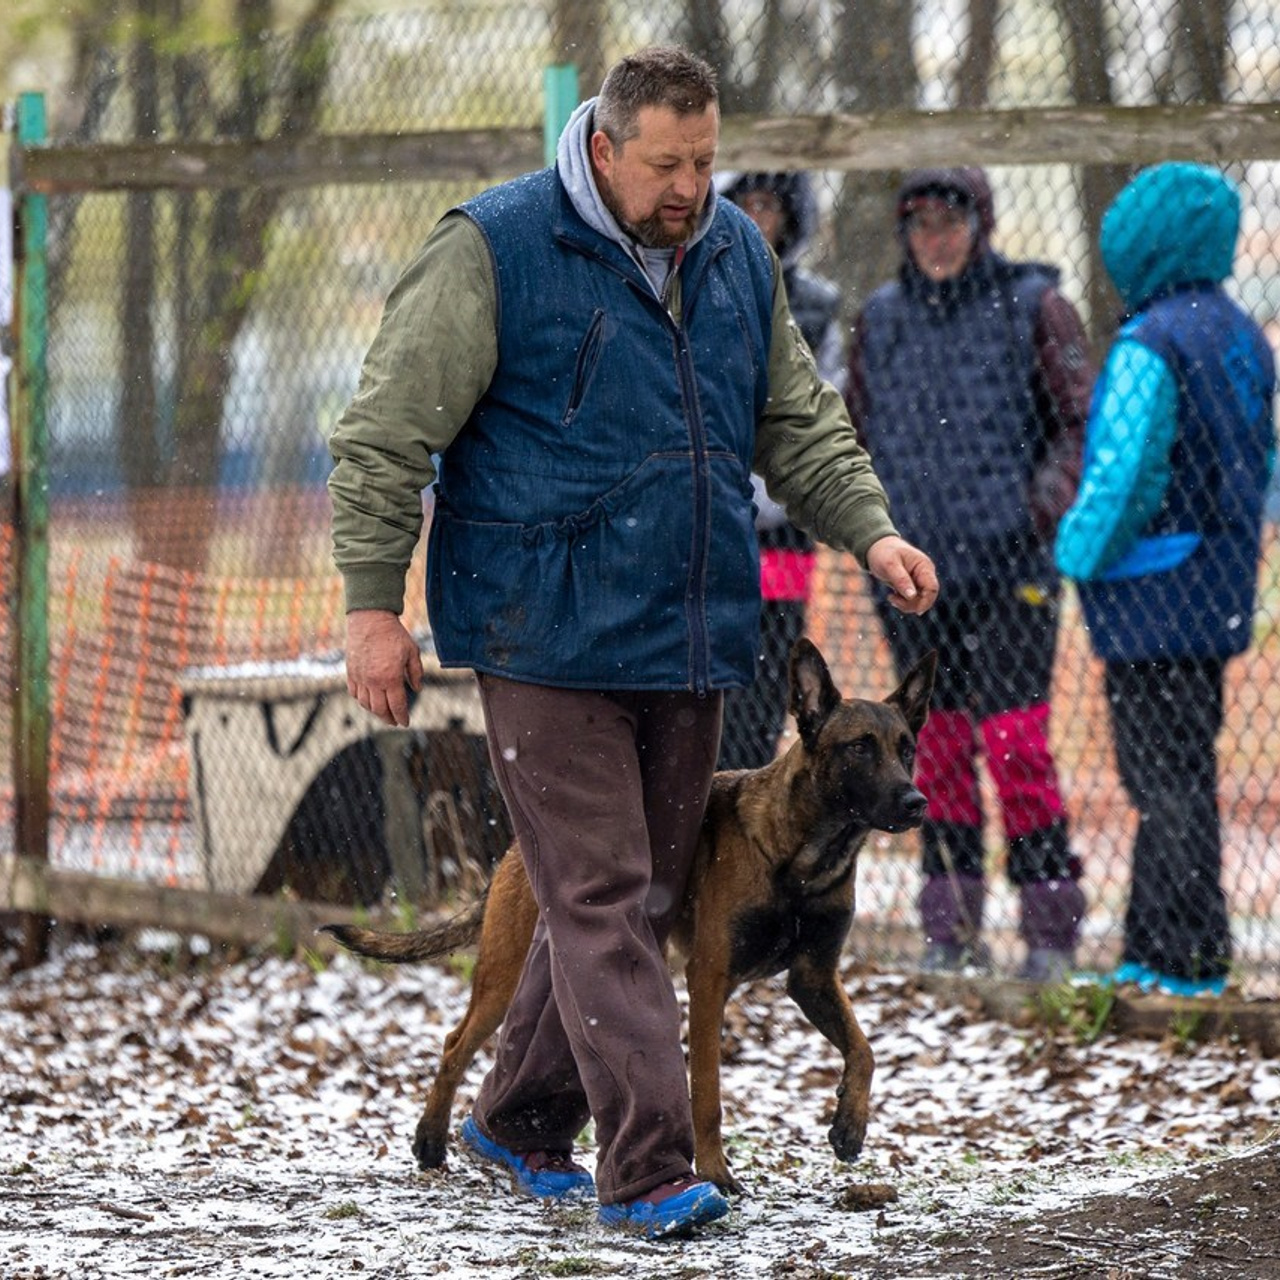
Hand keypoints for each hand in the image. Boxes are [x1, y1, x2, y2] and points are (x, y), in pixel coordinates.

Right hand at [344, 609, 423, 726]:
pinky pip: (354, 693)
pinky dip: (361, 700)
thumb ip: (416, 672)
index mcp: (391, 678)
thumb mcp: (412, 651)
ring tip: (382, 712)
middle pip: (380, 710)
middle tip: (394, 722)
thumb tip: (417, 689)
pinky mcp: (350, 672)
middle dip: (388, 718)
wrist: (370, 619)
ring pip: (365, 704)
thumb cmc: (394, 634)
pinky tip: (368, 700)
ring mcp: (360, 677)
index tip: (405, 723)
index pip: (397, 705)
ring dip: (375, 711)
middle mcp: (373, 681)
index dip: (402, 716)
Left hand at [865, 536, 938, 614]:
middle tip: (892, 600)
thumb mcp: (890, 565)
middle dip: (912, 604)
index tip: (915, 611)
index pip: (932, 588)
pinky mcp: (912, 585)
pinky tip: (892, 597)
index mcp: (924, 566)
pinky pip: (912, 599)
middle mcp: (924, 574)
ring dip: (906, 604)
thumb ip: (901, 580)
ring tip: (890, 598)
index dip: (926, 601)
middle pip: (927, 597)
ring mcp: (919, 580)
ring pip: (919, 600)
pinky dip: (903, 602)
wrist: (876, 547)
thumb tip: (912, 596)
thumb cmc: (883, 553)